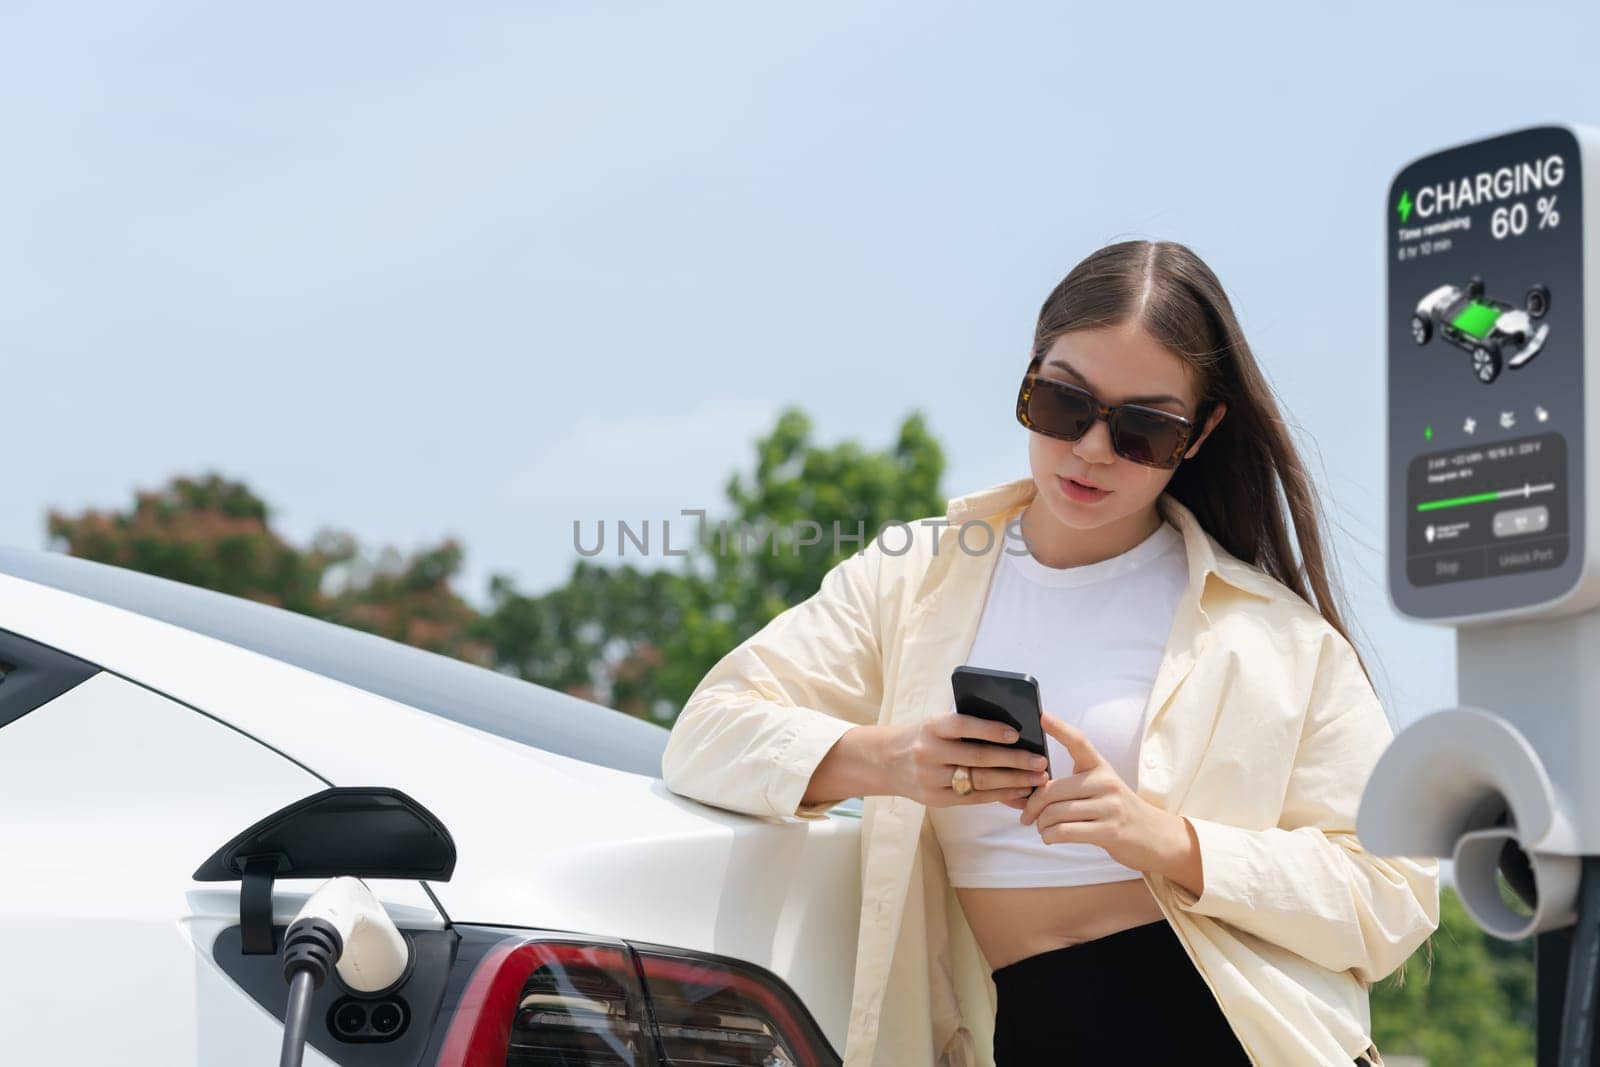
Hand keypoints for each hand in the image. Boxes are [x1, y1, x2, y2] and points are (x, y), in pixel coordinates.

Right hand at [879, 712, 1052, 808]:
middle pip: (977, 758)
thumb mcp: (937, 724)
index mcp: (931, 727)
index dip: (989, 730)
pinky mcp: (935, 799)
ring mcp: (931, 778)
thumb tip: (1013, 735)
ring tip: (1036, 779)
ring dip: (1013, 781)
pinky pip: (973, 798)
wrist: (887, 761)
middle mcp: (929, 752)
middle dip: (1014, 761)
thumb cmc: (924, 737)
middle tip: (1040, 762)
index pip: (962, 726)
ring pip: (978, 781)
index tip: (1016, 734)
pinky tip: (1018, 792)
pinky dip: (999, 795)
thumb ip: (967, 728)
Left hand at [1017, 711, 1193, 877]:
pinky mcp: (1109, 830)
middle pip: (1052, 789)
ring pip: (1055, 813)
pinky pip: (1065, 831)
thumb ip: (1074, 784)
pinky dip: (1049, 836)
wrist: (1154, 836)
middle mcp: (1105, 782)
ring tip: (1042, 828)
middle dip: (1032, 806)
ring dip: (1041, 825)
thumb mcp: (1102, 788)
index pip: (1079, 742)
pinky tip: (1050, 836)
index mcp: (1101, 767)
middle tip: (1026, 816)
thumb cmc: (1118, 811)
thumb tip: (1035, 787)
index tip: (1041, 715)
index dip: (1059, 728)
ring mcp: (1109, 806)